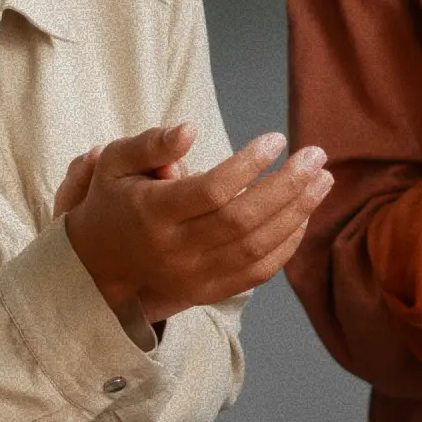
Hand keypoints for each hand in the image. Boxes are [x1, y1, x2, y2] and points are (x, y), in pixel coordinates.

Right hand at [64, 124, 332, 329]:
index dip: (250, 163)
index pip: (212, 190)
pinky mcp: (209, 293)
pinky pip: (260, 272)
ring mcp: (193, 277)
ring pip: (258, 247)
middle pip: (243, 220)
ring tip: (323, 179)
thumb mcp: (116, 163)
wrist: (97, 266)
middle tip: (317, 155)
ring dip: (298, 212)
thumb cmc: (116, 201)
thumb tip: (189, 129)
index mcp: (151, 214)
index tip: (277, 138)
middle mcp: (174, 251)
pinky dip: (288, 243)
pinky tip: (304, 212)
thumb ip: (150, 144)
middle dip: (288, 186)